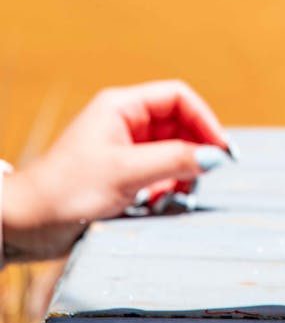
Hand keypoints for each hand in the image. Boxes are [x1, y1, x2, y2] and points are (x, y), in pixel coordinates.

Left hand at [2, 80, 229, 260]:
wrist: (24, 225)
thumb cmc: (65, 193)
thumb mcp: (126, 175)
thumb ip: (175, 161)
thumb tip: (216, 156)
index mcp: (122, 107)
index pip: (178, 98)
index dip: (205, 120)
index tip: (222, 149)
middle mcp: (124, 122)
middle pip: (178, 125)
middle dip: (193, 151)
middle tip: (205, 177)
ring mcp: (122, 149)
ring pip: (170, 151)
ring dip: (179, 173)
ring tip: (174, 195)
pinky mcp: (119, 174)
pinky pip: (156, 173)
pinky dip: (164, 187)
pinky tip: (156, 203)